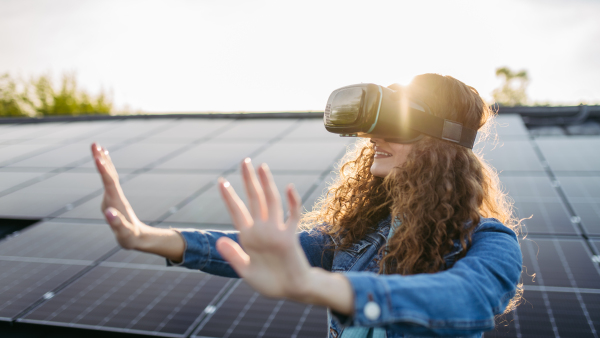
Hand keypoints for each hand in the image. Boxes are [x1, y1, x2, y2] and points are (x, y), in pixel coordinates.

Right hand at [91, 143, 144, 249]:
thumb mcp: (124, 233)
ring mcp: (114, 195)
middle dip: (101, 159)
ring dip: (103, 160)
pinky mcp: (112, 197)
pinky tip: (103, 162)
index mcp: (117, 201)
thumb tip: (109, 213)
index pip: (109, 183)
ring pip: (109, 174)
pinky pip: (108, 179)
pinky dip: (105, 169)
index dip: (103, 170)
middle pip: (109, 174)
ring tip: (97, 146)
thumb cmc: (130, 237)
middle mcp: (116, 195)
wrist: (139, 237)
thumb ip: (117, 223)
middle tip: (94, 143)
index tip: (97, 158)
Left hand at [216, 158, 312, 299]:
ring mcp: (277, 231)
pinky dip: (292, 203)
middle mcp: (262, 230)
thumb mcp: (246, 272)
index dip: (229, 197)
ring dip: (267, 185)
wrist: (292, 290)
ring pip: (271, 202)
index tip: (221, 181)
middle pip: (254, 199)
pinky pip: (293, 216)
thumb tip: (219, 240)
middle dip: (248, 180)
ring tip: (261, 166)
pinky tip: (289, 188)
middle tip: (244, 161)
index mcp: (249, 237)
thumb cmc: (270, 283)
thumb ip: (233, 256)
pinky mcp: (290, 237)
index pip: (237, 212)